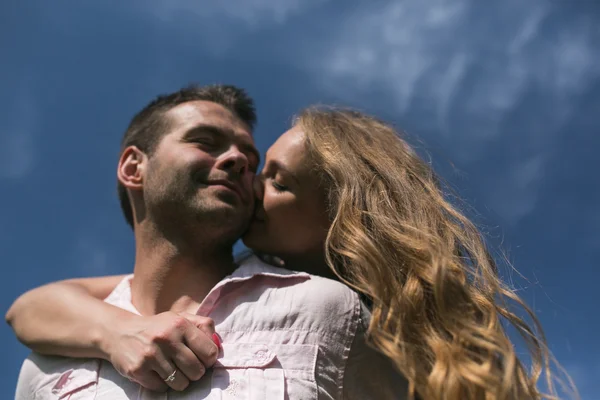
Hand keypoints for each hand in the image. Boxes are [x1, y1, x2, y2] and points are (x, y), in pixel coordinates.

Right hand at [101, 311, 218, 391]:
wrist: (120, 332)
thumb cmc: (158, 327)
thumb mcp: (180, 319)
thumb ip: (203, 327)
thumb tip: (218, 345)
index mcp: (180, 324)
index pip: (210, 352)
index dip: (209, 359)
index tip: (202, 358)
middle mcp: (166, 338)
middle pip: (197, 371)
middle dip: (195, 372)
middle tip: (187, 366)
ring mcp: (151, 355)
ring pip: (181, 383)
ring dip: (180, 380)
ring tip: (172, 369)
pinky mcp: (138, 370)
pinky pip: (162, 388)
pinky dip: (162, 384)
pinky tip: (156, 372)